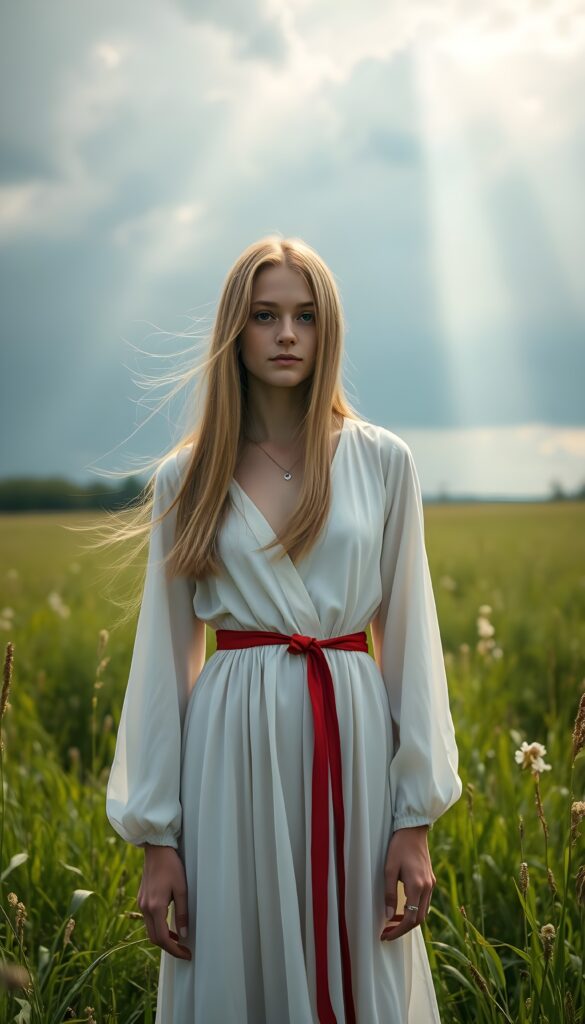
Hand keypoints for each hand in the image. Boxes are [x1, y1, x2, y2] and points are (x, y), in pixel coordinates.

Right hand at [137, 845, 191, 959]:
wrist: (156, 849)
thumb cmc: (171, 866)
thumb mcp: (181, 889)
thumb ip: (182, 913)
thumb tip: (183, 934)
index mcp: (155, 907)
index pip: (162, 938)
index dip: (174, 950)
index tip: (186, 954)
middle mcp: (145, 908)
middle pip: (154, 938)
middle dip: (169, 947)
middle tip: (184, 950)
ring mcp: (141, 904)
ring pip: (150, 930)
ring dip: (163, 938)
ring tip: (178, 940)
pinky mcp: (142, 899)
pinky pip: (148, 920)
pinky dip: (158, 927)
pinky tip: (169, 926)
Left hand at [380, 825, 435, 941]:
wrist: (413, 830)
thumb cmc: (398, 847)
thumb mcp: (389, 869)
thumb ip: (389, 894)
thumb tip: (388, 916)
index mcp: (417, 886)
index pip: (411, 919)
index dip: (398, 931)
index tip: (386, 935)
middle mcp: (427, 888)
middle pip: (419, 919)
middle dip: (403, 929)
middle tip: (387, 932)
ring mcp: (431, 884)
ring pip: (423, 912)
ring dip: (409, 920)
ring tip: (392, 923)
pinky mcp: (430, 880)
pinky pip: (424, 902)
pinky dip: (414, 910)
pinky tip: (402, 909)